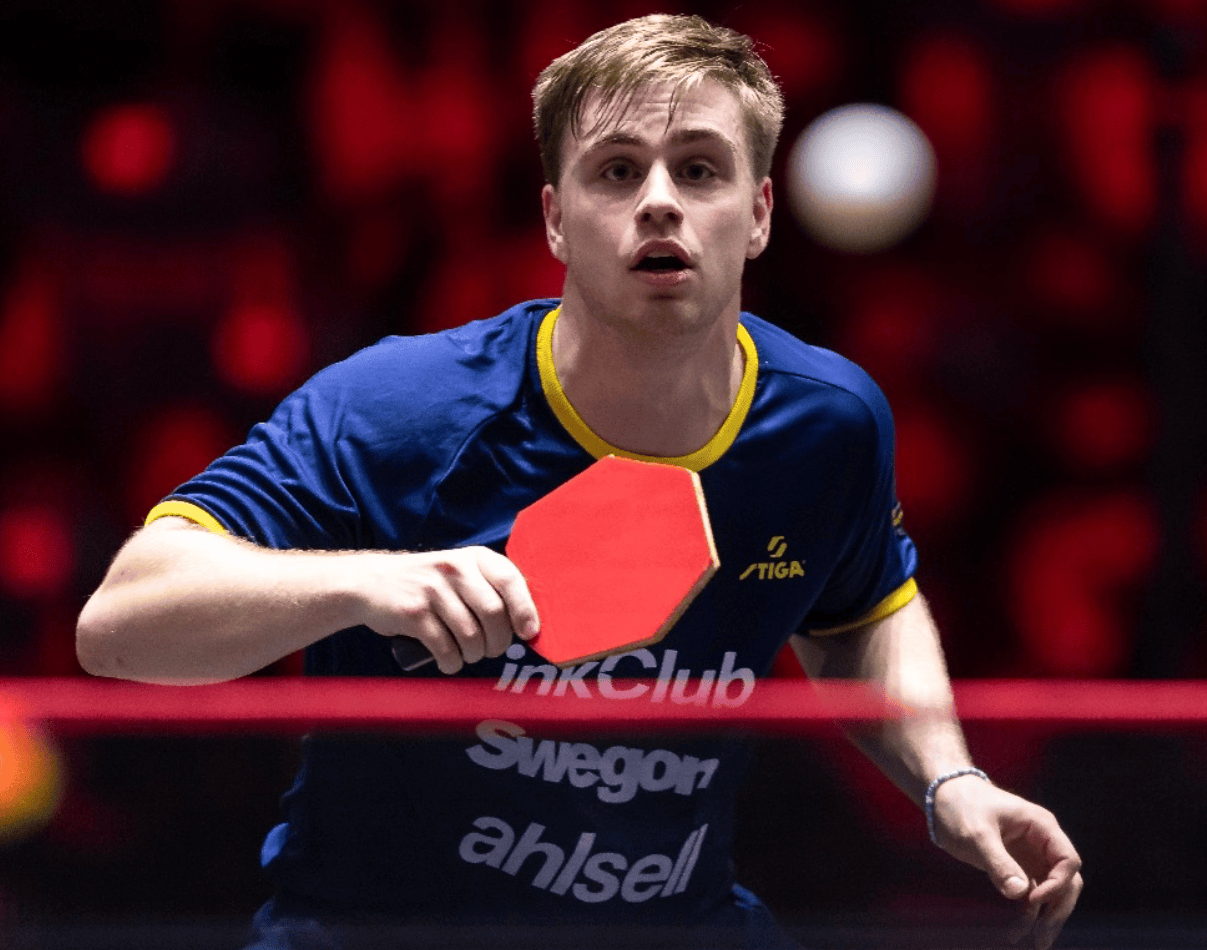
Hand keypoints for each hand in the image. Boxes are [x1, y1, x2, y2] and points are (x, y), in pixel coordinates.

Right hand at [352, 547, 538, 673]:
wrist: (369, 582)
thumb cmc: (426, 584)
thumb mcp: (458, 572)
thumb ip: (488, 588)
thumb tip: (527, 624)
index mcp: (474, 557)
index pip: (510, 578)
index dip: (524, 609)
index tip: (529, 633)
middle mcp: (455, 568)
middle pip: (493, 613)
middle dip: (498, 642)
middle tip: (492, 651)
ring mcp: (432, 589)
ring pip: (471, 635)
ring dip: (475, 655)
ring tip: (469, 655)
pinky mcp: (413, 612)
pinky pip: (445, 647)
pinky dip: (452, 662)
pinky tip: (450, 661)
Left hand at [932, 775, 1082, 949]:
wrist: (942, 797)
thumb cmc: (961, 807)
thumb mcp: (976, 833)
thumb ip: (998, 862)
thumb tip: (1020, 893)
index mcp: (1041, 826)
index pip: (1067, 861)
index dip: (1057, 884)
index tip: (1033, 899)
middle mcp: (1042, 842)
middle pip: (1066, 881)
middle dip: (1057, 909)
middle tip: (1042, 937)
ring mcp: (1031, 855)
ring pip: (1051, 892)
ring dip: (1045, 917)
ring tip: (1035, 943)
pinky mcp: (1017, 866)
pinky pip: (1030, 894)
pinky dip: (1027, 913)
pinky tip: (1016, 932)